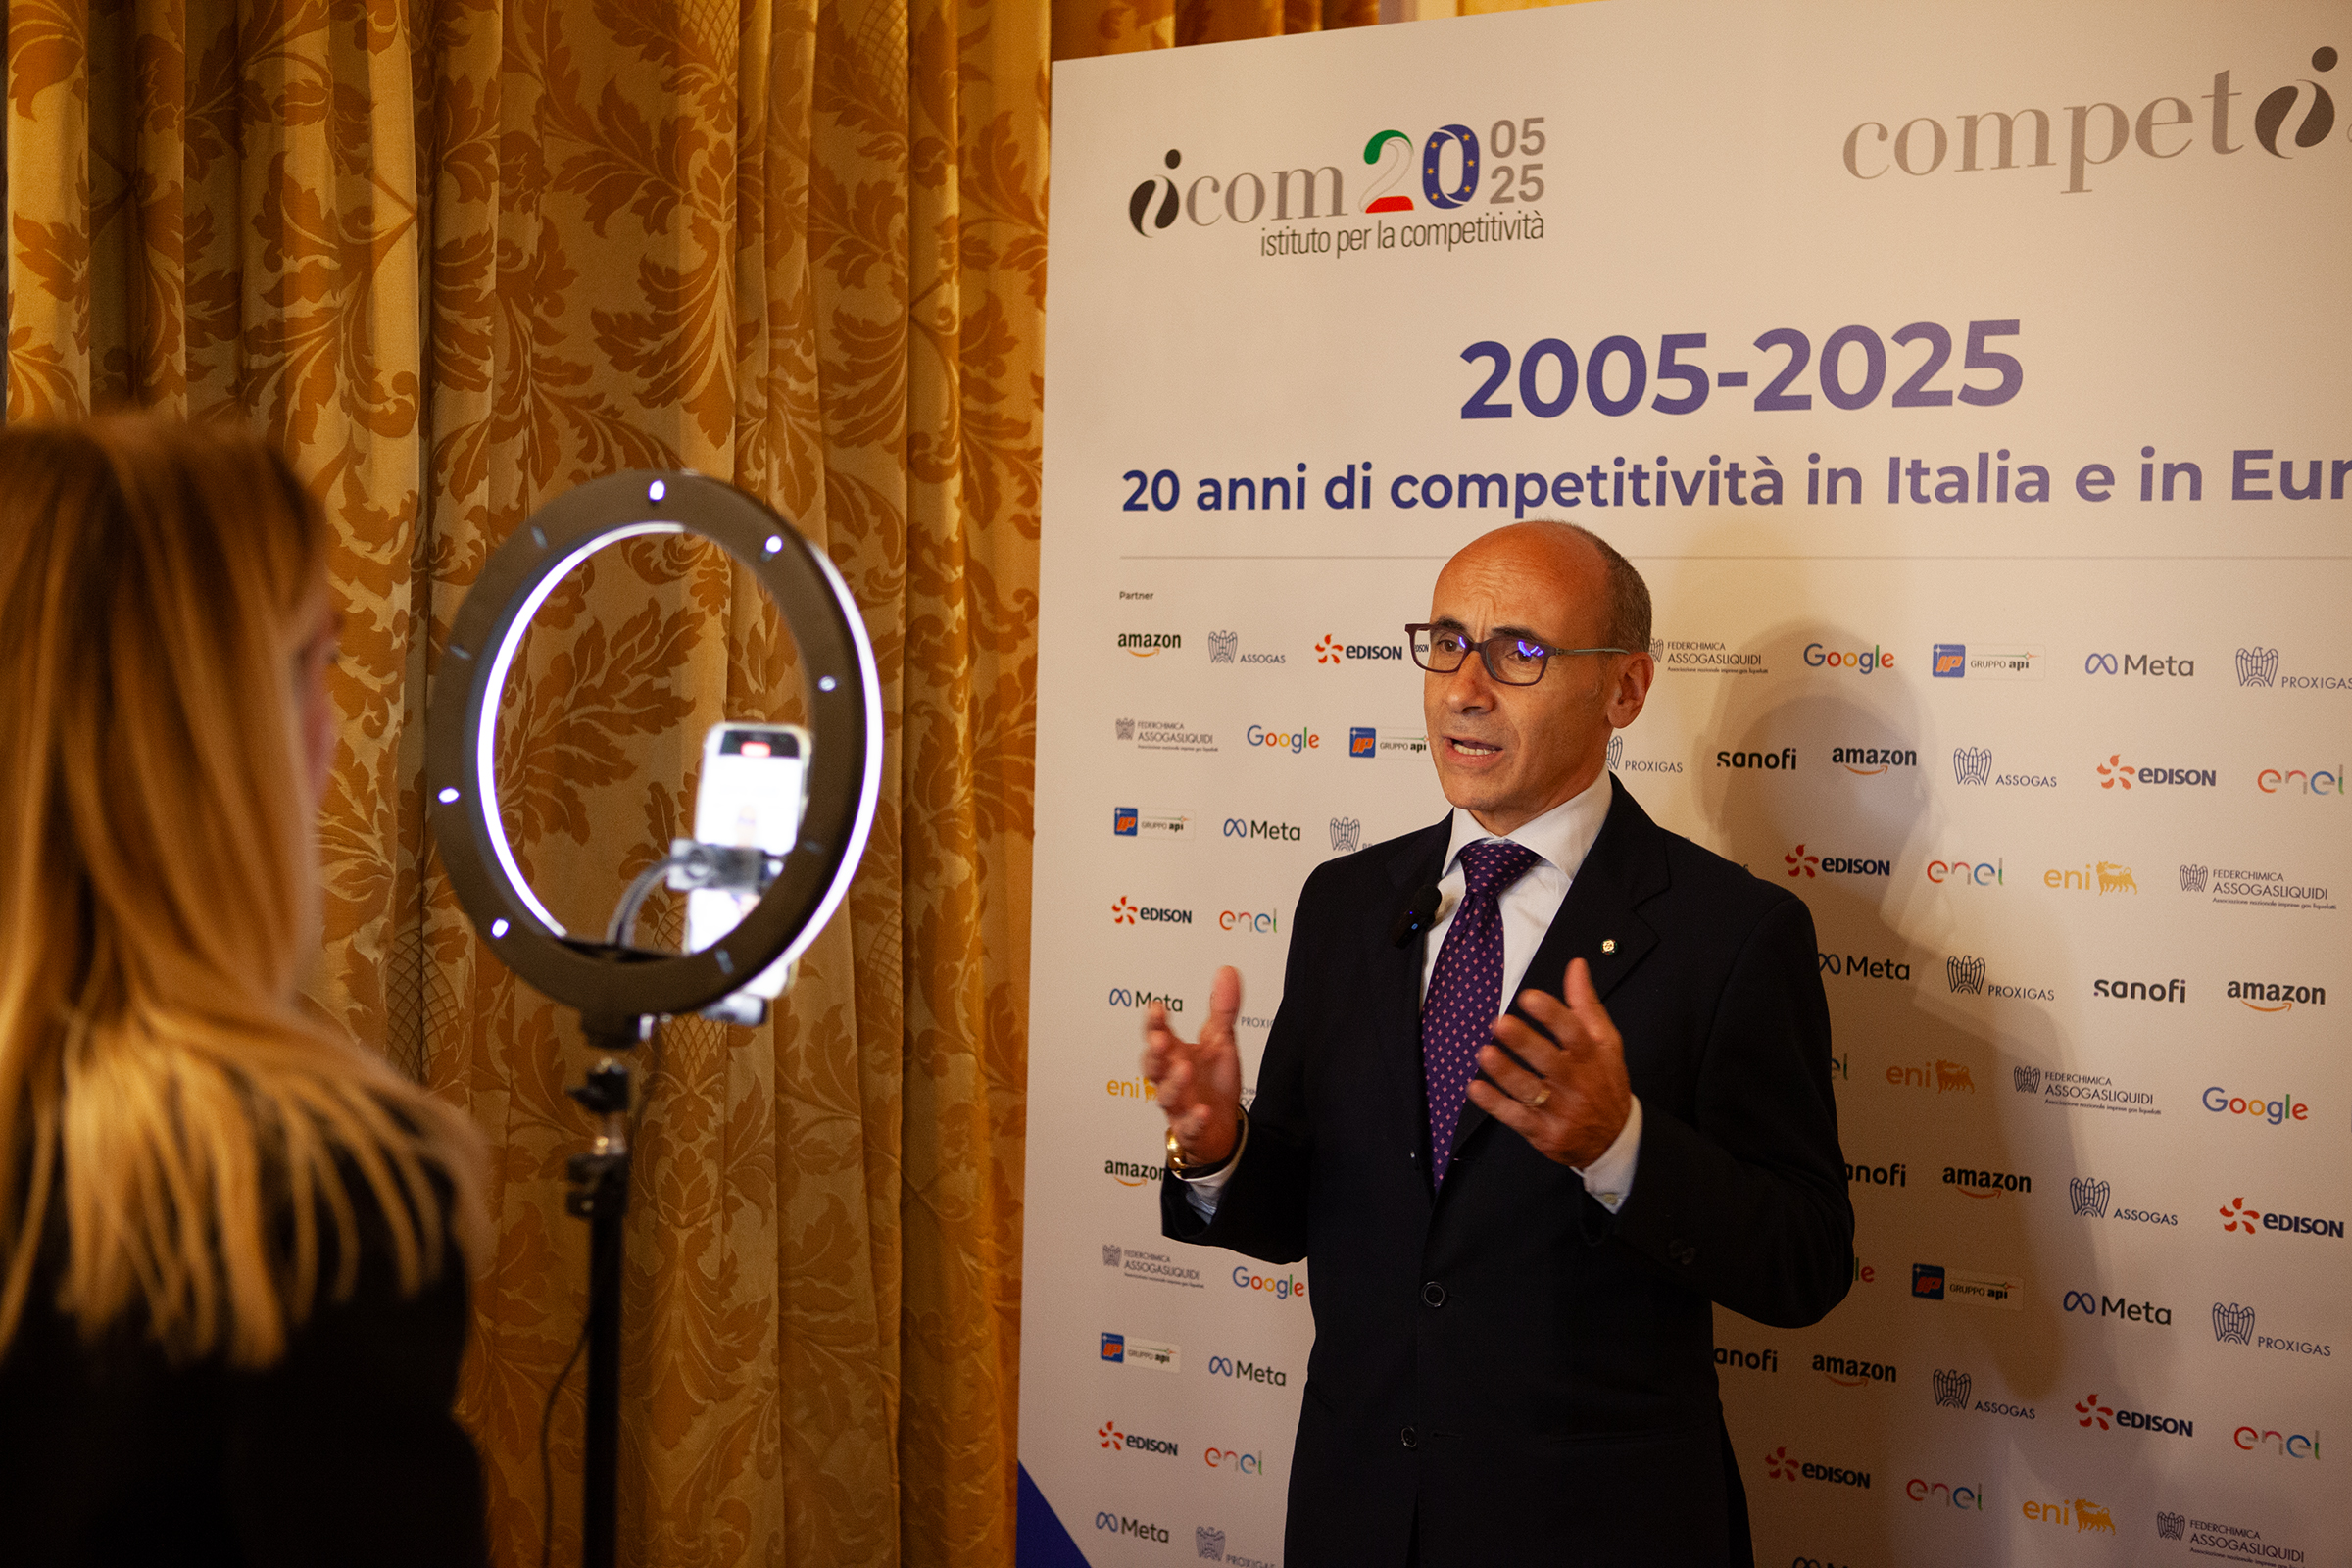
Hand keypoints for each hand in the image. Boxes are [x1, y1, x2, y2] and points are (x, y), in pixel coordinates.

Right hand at [1141, 966, 1243, 1164]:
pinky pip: (1188, 1128)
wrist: (1223, 1126)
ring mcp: (1178, 1106)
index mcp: (1174, 1055)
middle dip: (1154, 1053)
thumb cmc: (1214, 1081)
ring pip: (1166, 1096)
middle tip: (1161, 1039)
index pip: (1158, 1036)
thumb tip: (1227, 970)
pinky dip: (1193, 1121)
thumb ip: (1222, 1009)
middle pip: (1152, 1066)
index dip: (1154, 1023)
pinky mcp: (1190, 1131)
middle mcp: (1171, 1079)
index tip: (1157, 1007)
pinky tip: (1202, 1111)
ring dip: (1173, 1083)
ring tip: (1184, 1068)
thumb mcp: (1221, 1041)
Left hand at [1466, 958, 1631, 1168]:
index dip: (1552, 1015)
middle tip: (1499, 1023)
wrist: (1614, 1139)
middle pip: (1550, 1062)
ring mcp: (1560, 1111)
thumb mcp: (1605, 1043)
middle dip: (1524, 1043)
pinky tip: (1475, 1088)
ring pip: (1530, 1091)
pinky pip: (1516, 1119)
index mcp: (1592, 1057)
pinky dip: (1494, 1104)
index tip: (1527, 997)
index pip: (1574, 1033)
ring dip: (1505, 1073)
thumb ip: (1587, 1004)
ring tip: (1484, 1052)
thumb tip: (1575, 965)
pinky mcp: (1544, 1133)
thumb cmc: (1604, 1081)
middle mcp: (1577, 1084)